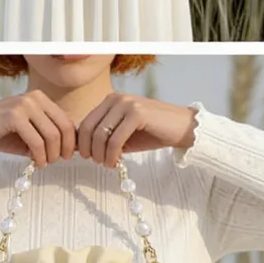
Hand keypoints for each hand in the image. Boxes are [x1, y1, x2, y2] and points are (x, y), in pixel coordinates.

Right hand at [0, 94, 76, 167]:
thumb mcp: (29, 133)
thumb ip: (48, 137)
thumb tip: (73, 148)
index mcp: (40, 98)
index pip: (67, 120)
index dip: (71, 140)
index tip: (67, 155)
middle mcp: (35, 97)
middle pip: (64, 127)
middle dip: (65, 148)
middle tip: (59, 161)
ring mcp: (24, 105)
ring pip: (52, 135)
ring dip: (52, 154)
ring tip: (45, 163)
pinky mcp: (14, 116)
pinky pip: (37, 141)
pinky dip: (40, 156)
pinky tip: (37, 162)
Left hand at [77, 95, 197, 166]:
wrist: (183, 128)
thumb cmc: (152, 132)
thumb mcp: (123, 134)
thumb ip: (104, 137)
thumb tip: (81, 149)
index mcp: (110, 100)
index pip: (85, 122)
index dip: (81, 143)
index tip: (86, 157)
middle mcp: (116, 98)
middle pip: (89, 128)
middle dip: (89, 150)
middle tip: (97, 163)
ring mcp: (127, 104)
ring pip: (101, 135)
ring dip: (101, 154)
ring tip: (108, 164)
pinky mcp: (138, 113)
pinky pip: (116, 139)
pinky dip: (112, 154)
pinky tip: (116, 162)